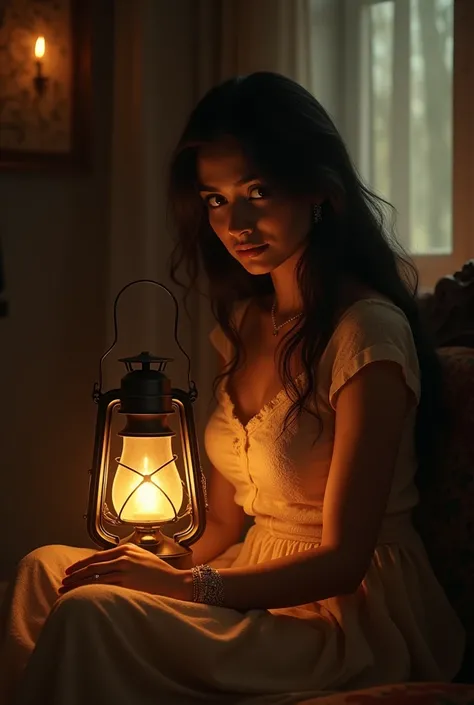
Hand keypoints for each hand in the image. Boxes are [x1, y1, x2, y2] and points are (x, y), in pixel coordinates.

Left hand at [59, 543, 191, 599]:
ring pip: (94, 576)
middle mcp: (123, 557)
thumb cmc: (158, 571)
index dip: (80, 565)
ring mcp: (124, 569)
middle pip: (92, 566)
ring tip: (66, 590)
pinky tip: (82, 595)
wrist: (173, 581)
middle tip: (62, 582)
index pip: (96, 556)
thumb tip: (107, 563)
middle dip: (74, 575)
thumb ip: (124, 556)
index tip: (70, 571)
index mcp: (125, 549)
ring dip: (78, 584)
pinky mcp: (127, 582)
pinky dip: (90, 590)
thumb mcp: (141, 556)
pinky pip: (104, 586)